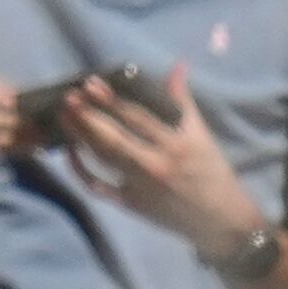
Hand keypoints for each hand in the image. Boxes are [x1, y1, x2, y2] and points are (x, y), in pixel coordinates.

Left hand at [60, 68, 262, 261]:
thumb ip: (184, 101)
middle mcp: (157, 165)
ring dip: (79, 136)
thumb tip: (177, 66)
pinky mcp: (131, 204)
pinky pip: (98, 186)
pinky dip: (80, 170)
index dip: (113, 100)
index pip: (139, 118)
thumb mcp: (202, 136)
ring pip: (102, 158)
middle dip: (88, 116)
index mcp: (177, 145)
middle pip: (114, 137)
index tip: (92, 83)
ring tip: (65, 116)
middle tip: (69, 97)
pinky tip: (71, 152)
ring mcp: (141, 186)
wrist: (222, 221)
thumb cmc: (212, 173)